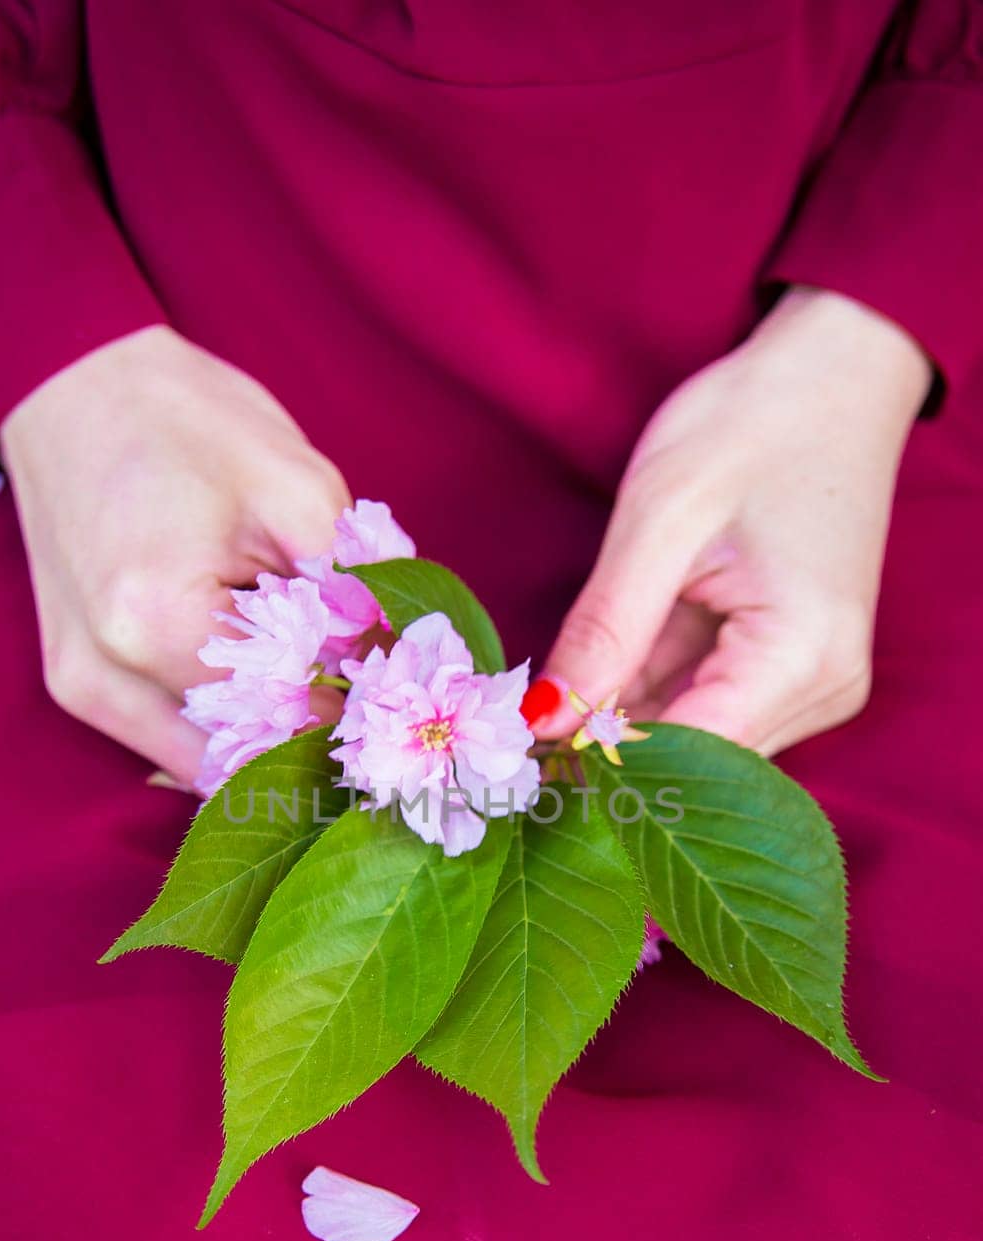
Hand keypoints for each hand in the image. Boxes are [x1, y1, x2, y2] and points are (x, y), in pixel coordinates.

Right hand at [0, 325, 348, 781]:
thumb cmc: (185, 420)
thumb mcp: (297, 489)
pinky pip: (161, 742)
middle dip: (306, 737)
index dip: (351, 712)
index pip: (284, 718)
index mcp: (159, 626)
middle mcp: (108, 677)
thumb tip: (397, 669)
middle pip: (238, 759)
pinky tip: (257, 689)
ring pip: (199, 766)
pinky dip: (216, 730)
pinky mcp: (73, 682)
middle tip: (359, 697)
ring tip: (310, 689)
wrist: (73, 381)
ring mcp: (82, 688)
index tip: (392, 691)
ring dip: (261, 743)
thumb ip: (352, 592)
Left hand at [537, 288, 932, 754]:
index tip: (512, 753)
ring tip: (550, 688)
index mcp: (803, 655)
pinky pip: (709, 703)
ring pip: (695, 736)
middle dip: (602, 742)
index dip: (596, 764)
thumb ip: (604, 633)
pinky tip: (601, 667)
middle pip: (693, 758)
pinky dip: (650, 690)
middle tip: (512, 721)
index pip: (686, 755)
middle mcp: (823, 688)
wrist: (834, 371)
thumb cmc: (754, 424)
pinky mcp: (796, 667)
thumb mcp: (659, 521)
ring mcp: (815, 681)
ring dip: (622, 716)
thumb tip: (541, 721)